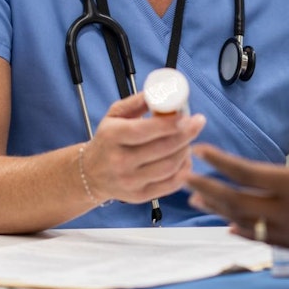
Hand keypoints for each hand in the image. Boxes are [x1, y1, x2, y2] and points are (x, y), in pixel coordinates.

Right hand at [82, 92, 206, 204]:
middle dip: (186, 134)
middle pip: (163, 149)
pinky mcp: (139, 196)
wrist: (90, 174)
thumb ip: (138, 102)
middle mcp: (120, 161)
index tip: (186, 115)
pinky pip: (170, 184)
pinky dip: (184, 170)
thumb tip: (163, 92)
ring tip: (189, 139)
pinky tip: (185, 157)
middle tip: (198, 122)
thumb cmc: (107, 140)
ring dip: (186, 150)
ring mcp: (130, 181)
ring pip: (170, 166)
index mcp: (113, 137)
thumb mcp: (114, 115)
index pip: (144, 130)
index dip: (170, 123)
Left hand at [187, 92, 288, 256]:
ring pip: (245, 221)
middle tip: (183, 178)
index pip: (248, 172)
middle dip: (208, 187)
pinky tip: (230, 227)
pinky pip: (262, 239)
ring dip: (219, 208)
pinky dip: (242, 230)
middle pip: (237, 199)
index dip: (221, 162)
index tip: (200, 152)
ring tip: (198, 198)